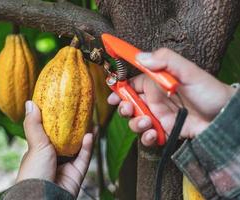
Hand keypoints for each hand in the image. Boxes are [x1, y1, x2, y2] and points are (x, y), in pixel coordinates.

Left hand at [15, 101, 94, 196]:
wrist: (43, 196)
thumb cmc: (34, 171)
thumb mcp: (35, 144)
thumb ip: (34, 124)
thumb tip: (30, 103)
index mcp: (40, 150)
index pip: (49, 132)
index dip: (56, 120)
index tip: (63, 106)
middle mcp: (53, 157)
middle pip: (66, 139)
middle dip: (74, 127)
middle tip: (81, 112)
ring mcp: (65, 166)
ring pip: (78, 147)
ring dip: (84, 135)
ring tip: (91, 120)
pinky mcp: (76, 173)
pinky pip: (84, 158)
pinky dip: (88, 146)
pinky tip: (91, 134)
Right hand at [108, 48, 235, 145]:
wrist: (224, 117)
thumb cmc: (209, 91)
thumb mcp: (189, 71)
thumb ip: (166, 60)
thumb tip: (140, 56)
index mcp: (157, 83)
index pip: (132, 83)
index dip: (120, 87)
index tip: (112, 92)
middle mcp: (155, 100)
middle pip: (129, 103)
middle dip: (123, 107)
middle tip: (128, 108)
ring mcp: (158, 116)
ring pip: (135, 120)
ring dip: (135, 123)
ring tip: (146, 122)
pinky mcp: (164, 131)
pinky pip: (148, 136)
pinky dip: (146, 137)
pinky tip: (153, 134)